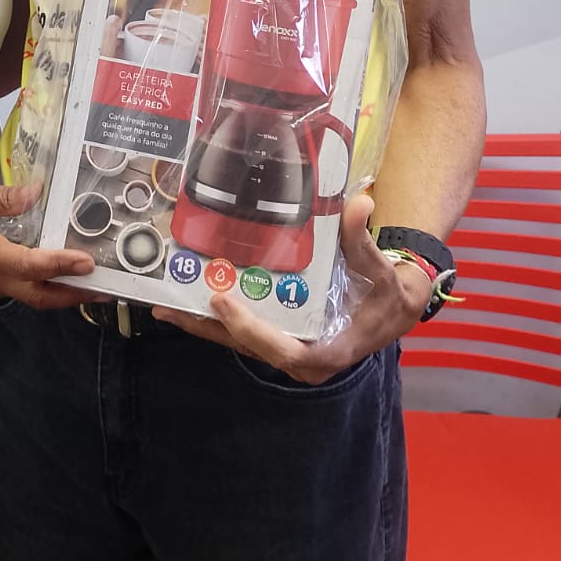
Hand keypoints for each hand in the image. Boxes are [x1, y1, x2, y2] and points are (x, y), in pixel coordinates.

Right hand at [0, 179, 95, 307]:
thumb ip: (3, 196)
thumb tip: (37, 193)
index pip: (30, 266)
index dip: (61, 266)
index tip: (88, 262)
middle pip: (39, 296)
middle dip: (73, 295)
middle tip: (106, 287)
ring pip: (32, 297)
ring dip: (63, 293)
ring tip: (92, 282)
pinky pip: (22, 290)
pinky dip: (46, 286)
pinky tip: (62, 273)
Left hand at [150, 194, 432, 384]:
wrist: (396, 304)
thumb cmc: (389, 292)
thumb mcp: (382, 269)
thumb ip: (362, 240)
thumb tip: (361, 204)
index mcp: (330, 349)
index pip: (285, 351)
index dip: (252, 329)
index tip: (223, 301)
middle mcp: (304, 356)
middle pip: (249, 347)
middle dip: (210, 328)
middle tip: (170, 307)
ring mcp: (289, 347)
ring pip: (240, 342)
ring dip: (203, 325)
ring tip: (164, 307)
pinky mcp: (280, 336)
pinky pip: (244, 331)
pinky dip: (216, 318)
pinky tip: (187, 302)